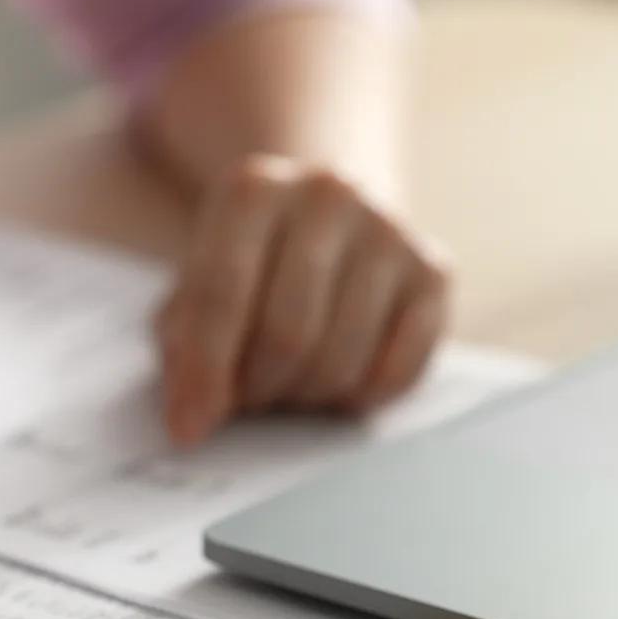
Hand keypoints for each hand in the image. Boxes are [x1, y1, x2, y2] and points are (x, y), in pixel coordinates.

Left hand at [154, 155, 451, 444]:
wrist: (323, 223)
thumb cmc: (247, 269)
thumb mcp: (192, 291)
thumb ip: (183, 344)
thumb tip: (192, 415)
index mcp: (253, 189)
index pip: (220, 293)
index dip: (202, 371)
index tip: (188, 429)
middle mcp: (326, 194)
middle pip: (287, 332)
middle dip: (258, 389)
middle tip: (246, 403)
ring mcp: (388, 229)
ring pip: (341, 358)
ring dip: (304, 397)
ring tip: (285, 386)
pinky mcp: (434, 270)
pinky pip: (396, 370)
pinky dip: (357, 398)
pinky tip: (335, 384)